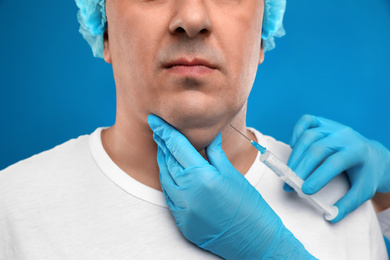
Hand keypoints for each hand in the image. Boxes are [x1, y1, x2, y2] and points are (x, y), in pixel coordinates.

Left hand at [148, 114, 313, 259]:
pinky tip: (171, 173)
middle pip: (167, 160)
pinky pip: (169, 196)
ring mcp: (182, 209)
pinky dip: (168, 181)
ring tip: (163, 149)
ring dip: (163, 162)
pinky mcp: (181, 222)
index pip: (176, 146)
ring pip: (164, 178)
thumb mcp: (231, 173)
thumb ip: (214, 152)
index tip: (155, 120)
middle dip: (162, 144)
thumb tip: (209, 136)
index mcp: (201, 176)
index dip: (164, 131)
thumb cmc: (248, 205)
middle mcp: (186, 192)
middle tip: (158, 130)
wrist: (253, 240)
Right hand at [286, 115, 389, 222]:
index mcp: (358, 151)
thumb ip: (347, 204)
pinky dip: (296, 131)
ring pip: (309, 135)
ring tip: (289, 171)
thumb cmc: (365, 174)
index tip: (305, 190)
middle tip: (290, 183)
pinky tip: (293, 146)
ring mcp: (333, 126)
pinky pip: (307, 121)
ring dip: (296, 154)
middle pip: (318, 148)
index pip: (335, 162)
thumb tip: (330, 217)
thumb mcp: (363, 191)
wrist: (372, 155)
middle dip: (301, 167)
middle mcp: (345, 135)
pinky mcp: (324, 122)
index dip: (319, 176)